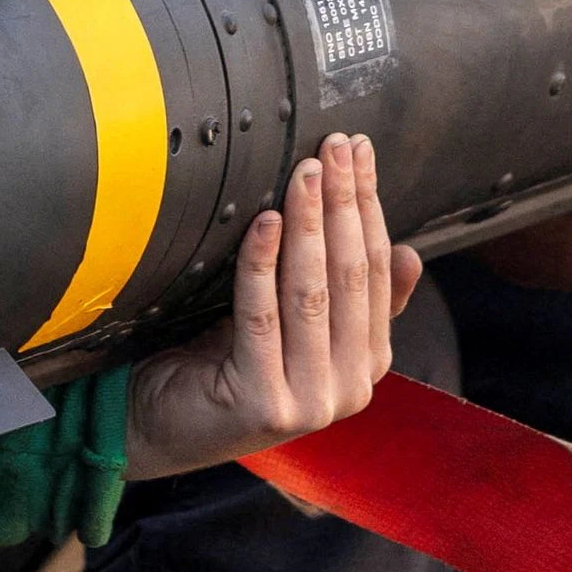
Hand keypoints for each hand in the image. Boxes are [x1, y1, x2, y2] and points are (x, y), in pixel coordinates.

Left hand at [126, 135, 423, 479]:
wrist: (160, 425)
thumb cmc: (225, 363)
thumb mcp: (298, 327)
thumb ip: (351, 299)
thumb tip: (411, 254)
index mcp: (368, 364)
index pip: (378, 269)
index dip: (369, 205)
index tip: (358, 152)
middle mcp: (349, 388)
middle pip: (351, 275)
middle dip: (343, 202)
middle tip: (332, 147)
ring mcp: (310, 403)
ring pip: (312, 293)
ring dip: (309, 223)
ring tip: (303, 173)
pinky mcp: (263, 406)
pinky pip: (262, 317)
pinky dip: (263, 264)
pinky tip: (265, 222)